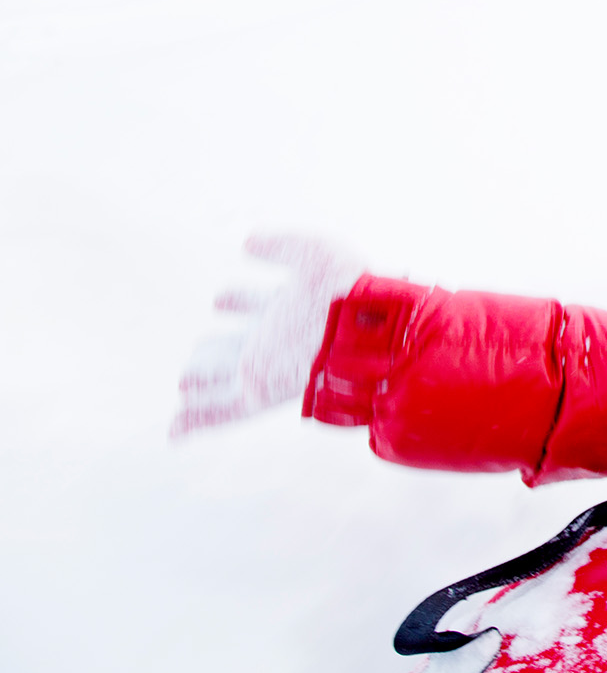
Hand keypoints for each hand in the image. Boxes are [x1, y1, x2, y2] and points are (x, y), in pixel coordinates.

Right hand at [171, 234, 366, 438]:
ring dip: (202, 380)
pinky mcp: (259, 391)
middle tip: (196, 350)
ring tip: (185, 381)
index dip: (239, 299)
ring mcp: (266, 367)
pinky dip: (194, 421)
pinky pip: (219, 411)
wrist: (367, 327)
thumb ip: (280, 246)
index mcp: (291, 306)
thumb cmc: (347, 287)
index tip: (219, 298)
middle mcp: (277, 339)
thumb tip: (247, 240)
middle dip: (216, 347)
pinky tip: (174, 432)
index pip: (257, 302)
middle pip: (238, 345)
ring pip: (223, 378)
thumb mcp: (313, 252)